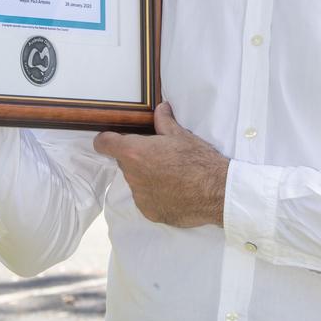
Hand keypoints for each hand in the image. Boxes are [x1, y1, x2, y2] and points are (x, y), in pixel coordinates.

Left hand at [94, 103, 229, 227]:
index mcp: (134, 152)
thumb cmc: (198, 159)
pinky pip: (146, 199)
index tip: (111, 140)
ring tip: (171, 175)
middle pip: (125, 163)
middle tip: (159, 156)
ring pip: (136, 182)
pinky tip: (174, 191)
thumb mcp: (181, 135)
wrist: (216, 192)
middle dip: (137, 158)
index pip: (104, 144)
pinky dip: (155, 195)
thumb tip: (160, 108)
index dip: (106, 140)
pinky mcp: (149, 212)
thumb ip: (164, 121)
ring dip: (146, 177)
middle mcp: (132, 176)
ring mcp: (140, 197)